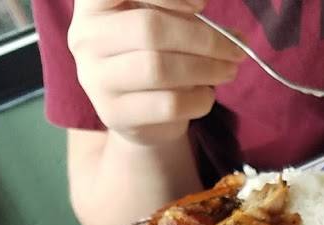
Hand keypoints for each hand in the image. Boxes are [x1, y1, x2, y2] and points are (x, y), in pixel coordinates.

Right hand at [68, 0, 245, 145]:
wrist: (138, 115)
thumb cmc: (152, 59)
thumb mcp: (165, 30)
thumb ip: (189, 21)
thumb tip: (237, 38)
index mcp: (94, 5)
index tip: (203, 5)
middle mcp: (86, 37)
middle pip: (150, 29)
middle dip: (203, 40)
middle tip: (235, 51)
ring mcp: (96, 78)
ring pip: (159, 68)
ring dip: (206, 69)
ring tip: (228, 71)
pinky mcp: (114, 113)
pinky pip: (168, 104)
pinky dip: (198, 99)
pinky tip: (207, 95)